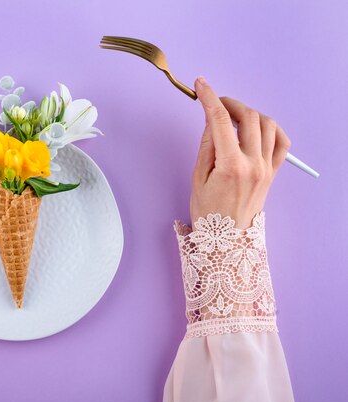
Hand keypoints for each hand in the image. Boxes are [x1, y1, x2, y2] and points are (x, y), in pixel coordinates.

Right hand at [190, 77, 291, 228]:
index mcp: (230, 166)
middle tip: (215, 103)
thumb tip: (211, 119)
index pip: (219, 121)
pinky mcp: (274, 172)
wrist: (227, 240)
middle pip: (247, 117)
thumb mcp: (197, 177)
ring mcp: (267, 168)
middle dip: (229, 103)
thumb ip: (207, 145)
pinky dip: (271, 128)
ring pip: (267, 124)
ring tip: (232, 117)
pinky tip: (256, 128)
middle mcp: (253, 164)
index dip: (209, 98)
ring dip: (249, 113)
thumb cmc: (207, 212)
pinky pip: (281, 141)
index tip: (201, 85)